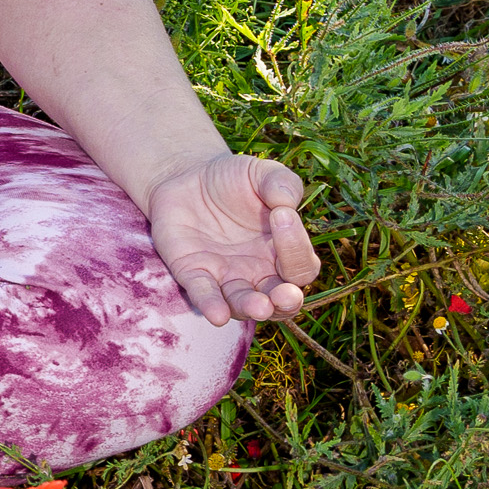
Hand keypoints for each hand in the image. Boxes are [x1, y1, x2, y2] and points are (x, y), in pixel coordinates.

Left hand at [146, 152, 318, 325]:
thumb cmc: (234, 179)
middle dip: (286, 301)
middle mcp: (258, 273)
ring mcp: (226, 277)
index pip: (301, 266)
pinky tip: (217, 314)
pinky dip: (211, 305)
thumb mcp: (261, 173)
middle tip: (287, 295)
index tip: (281, 215)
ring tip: (259, 308)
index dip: (296, 248)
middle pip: (280, 301)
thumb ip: (281, 182)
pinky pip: (204, 294)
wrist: (187, 177)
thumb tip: (287, 202)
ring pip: (242, 304)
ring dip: (251, 308)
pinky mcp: (194, 274)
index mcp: (283, 252)